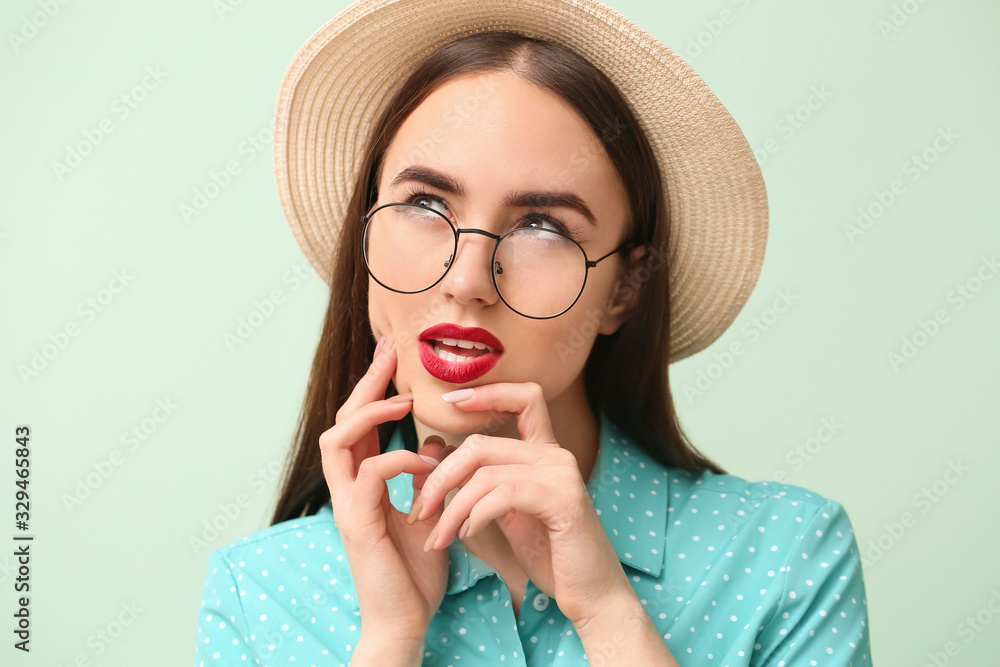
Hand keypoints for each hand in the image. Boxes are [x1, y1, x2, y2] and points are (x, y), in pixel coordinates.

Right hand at [318, 335, 448, 642]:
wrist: (405, 621)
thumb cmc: (414, 572)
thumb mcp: (424, 511)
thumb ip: (423, 477)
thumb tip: (430, 441)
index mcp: (363, 484)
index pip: (360, 423)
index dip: (374, 387)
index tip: (393, 355)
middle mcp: (347, 489)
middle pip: (341, 420)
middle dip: (366, 383)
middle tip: (390, 352)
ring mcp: (346, 505)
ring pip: (336, 439)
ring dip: (371, 415)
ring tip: (403, 402)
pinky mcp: (356, 524)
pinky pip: (368, 475)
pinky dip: (398, 460)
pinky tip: (426, 463)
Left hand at [410, 382, 631, 624]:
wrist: (591, 594)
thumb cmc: (550, 556)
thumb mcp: (507, 513)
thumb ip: (480, 483)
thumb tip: (437, 453)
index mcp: (545, 453)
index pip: (523, 397)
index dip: (486, 392)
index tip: (449, 400)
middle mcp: (556, 455)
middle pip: (481, 444)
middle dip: (440, 477)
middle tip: (420, 509)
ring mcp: (561, 474)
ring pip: (484, 472)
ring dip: (450, 507)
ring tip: (438, 536)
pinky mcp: (563, 499)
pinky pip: (502, 495)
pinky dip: (475, 515)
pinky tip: (467, 535)